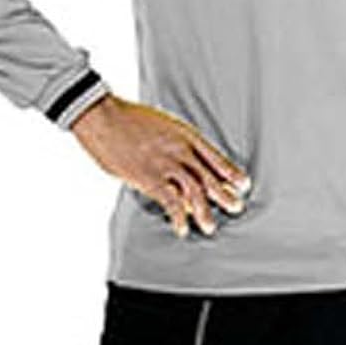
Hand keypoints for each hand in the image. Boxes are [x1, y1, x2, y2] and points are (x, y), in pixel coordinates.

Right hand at [69, 93, 251, 238]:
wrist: (103, 116)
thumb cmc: (126, 119)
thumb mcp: (160, 124)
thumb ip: (173, 142)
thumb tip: (181, 162)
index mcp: (185, 135)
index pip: (215, 157)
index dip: (231, 172)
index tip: (243, 184)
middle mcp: (180, 150)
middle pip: (209, 176)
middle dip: (225, 194)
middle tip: (236, 207)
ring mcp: (166, 164)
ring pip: (195, 192)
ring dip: (205, 211)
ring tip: (210, 226)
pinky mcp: (149, 178)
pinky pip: (171, 202)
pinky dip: (179, 217)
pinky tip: (181, 228)